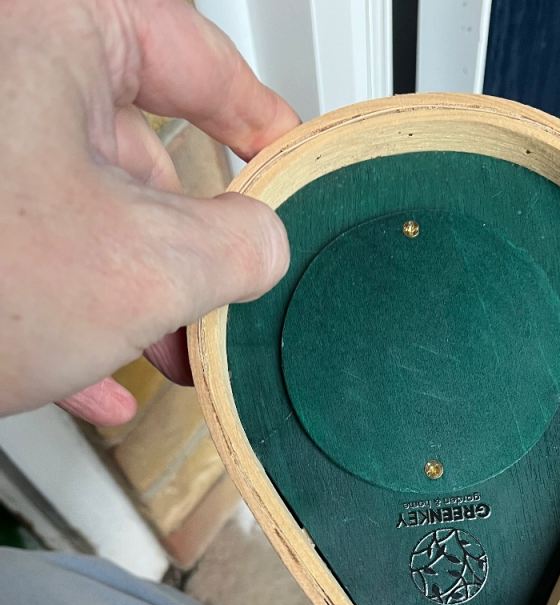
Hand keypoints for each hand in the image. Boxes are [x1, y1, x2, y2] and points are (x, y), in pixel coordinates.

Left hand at [0, 0, 298, 424]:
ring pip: (74, 207)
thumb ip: (239, 245)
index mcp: (49, 24)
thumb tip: (266, 238)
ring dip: (128, 292)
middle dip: (187, 250)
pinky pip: (17, 241)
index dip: (264, 127)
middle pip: (135, 150)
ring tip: (166, 357)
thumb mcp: (143, 268)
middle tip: (223, 303)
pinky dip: (61, 304)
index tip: (292, 169)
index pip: (199, 58)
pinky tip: (91, 374)